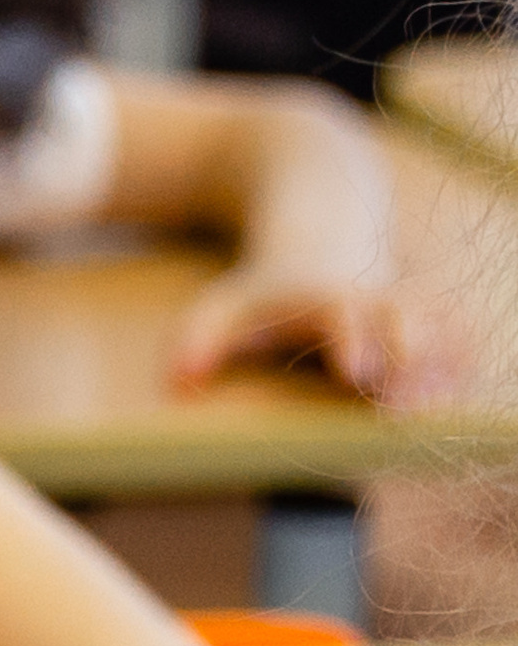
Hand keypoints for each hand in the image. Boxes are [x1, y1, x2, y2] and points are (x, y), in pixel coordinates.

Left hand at [167, 259, 455, 401]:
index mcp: (322, 296)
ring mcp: (408, 309)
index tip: (352, 373)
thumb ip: (198, 341)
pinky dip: (464, 362)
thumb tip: (181, 385)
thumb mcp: (222, 307)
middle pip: (404, 317)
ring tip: (436, 408)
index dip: (349, 338)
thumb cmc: (263, 294)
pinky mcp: (431, 323)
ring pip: (442, 326)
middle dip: (409, 356)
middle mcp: (373, 299)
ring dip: (444, 363)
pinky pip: (462, 338)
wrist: (320, 237)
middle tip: (402, 405)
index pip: (339, 313)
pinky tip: (454, 398)